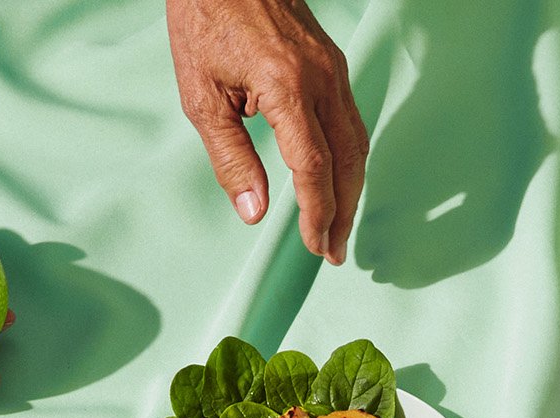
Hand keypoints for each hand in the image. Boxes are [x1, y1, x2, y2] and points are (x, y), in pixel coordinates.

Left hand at [165, 0, 369, 263]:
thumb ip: (230, 159)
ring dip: (351, 189)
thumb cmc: (206, 20)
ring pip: (357, 141)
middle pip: (347, 160)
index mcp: (287, 86)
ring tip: (339, 226)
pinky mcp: (332, 62)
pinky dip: (350, 158)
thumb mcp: (202, 97)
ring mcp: (332, 68)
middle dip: (344, 212)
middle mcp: (321, 77)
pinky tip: (339, 180)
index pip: (314, 166)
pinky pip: (352, 119)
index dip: (318, 213)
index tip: (317, 246)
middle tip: (334, 252)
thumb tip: (254, 213)